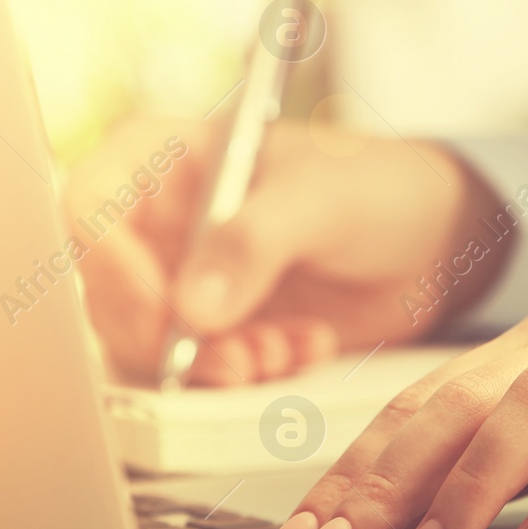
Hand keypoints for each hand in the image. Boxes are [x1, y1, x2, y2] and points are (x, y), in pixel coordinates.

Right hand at [64, 116, 509, 384]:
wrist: (435, 240)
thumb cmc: (379, 185)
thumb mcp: (323, 198)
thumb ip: (255, 242)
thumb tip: (192, 307)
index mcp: (168, 156)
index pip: (91, 201)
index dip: (110, 261)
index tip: (163, 310)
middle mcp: (164, 221)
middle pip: (108, 290)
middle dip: (167, 337)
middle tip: (230, 357)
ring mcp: (188, 278)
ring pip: (150, 342)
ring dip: (211, 363)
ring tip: (279, 353)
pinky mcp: (221, 329)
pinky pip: (201, 369)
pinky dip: (248, 372)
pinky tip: (304, 347)